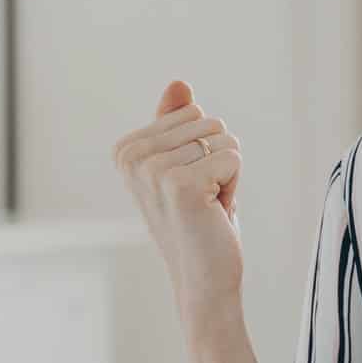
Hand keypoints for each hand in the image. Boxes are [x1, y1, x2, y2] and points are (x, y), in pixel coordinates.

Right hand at [112, 80, 244, 328]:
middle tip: (202, 199)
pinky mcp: (180, 184)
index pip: (192, 112)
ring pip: (223, 138)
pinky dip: (234, 187)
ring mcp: (153, 170)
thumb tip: (179, 83)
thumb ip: (178, 124)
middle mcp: (132, 157)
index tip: (190, 185)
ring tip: (207, 206)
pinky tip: (214, 213)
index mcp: (126, 149)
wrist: (204, 279)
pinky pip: (233, 157)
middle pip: (209, 121)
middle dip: (218, 160)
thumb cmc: (199, 222)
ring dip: (226, 175)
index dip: (204, 150)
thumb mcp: (187, 165)